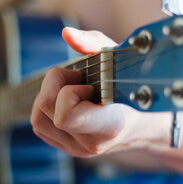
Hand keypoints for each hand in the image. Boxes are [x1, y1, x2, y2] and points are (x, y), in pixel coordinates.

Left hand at [31, 27, 165, 157]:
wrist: (144, 124)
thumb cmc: (132, 87)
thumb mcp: (118, 59)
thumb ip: (93, 43)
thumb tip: (67, 34)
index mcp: (110, 126)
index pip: (66, 115)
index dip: (68, 91)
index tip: (86, 82)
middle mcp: (91, 144)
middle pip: (44, 110)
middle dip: (54, 85)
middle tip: (76, 77)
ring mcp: (78, 150)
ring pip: (37, 119)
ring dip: (48, 96)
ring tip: (70, 88)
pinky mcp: (68, 149)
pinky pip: (40, 126)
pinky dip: (46, 108)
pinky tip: (66, 101)